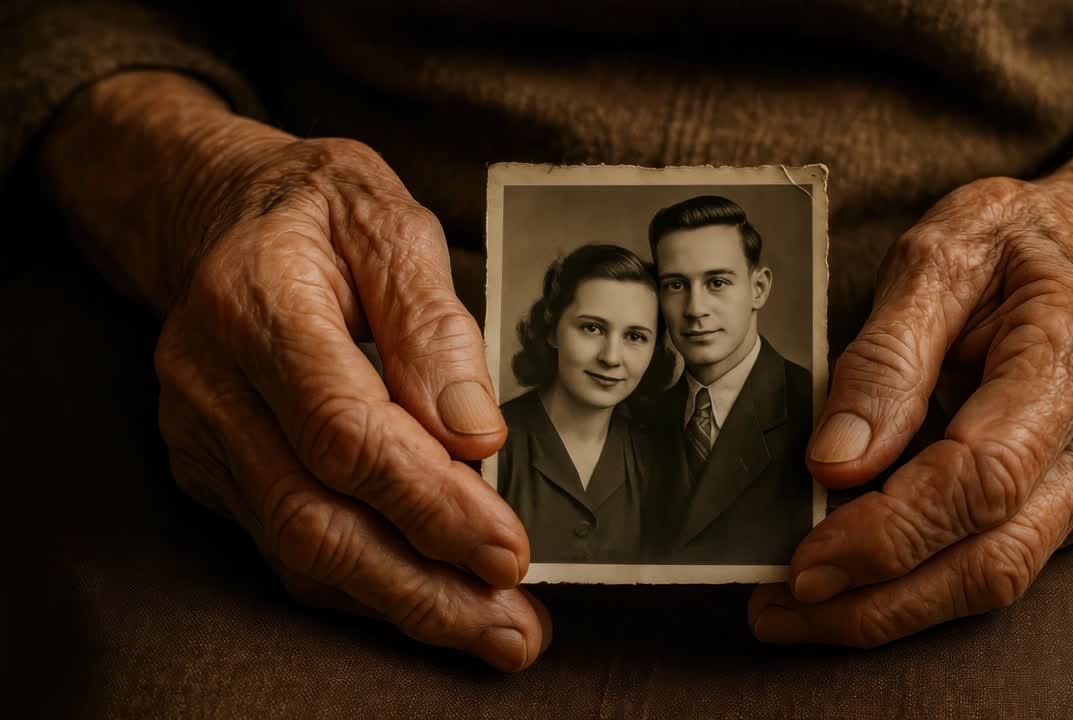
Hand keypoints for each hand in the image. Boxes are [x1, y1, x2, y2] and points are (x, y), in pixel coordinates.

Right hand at [39, 71, 548, 669]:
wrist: (212, 213)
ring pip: (298, 551)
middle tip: (514, 630)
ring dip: (402, 604)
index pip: (344, 429)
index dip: (428, 499)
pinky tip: (432, 602)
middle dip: (423, 587)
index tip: (509, 547)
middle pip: (315, 516)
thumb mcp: (387, 218)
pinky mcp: (209, 469)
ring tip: (494, 631)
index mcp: (256, 301)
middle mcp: (211, 381)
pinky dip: (365, 585)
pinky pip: (286, 547)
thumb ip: (431, 320)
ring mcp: (200, 434)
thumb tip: (476, 432)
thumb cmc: (317, 209)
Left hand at [749, 173, 1072, 645]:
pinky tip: (850, 578)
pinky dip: (917, 582)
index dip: (889, 531)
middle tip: (780, 608)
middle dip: (878, 599)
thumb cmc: (1007, 243)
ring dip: (890, 609)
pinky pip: (997, 561)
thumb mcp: (935, 256)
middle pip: (994, 556)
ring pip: (998, 578)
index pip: (981, 474)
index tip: (806, 560)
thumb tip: (835, 464)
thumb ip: (885, 357)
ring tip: (797, 610)